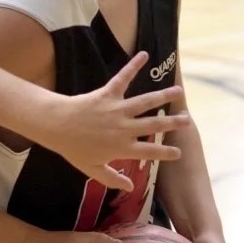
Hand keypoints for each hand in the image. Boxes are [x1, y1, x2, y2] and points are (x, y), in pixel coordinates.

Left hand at [51, 51, 188, 191]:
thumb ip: (112, 178)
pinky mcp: (108, 93)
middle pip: (153, 126)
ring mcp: (118, 110)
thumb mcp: (92, 169)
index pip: (149, 152)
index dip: (165, 153)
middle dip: (172, 123)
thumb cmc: (73, 149)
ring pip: (145, 102)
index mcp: (121, 148)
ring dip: (163, 96)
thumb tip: (128, 188)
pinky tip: (144, 55)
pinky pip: (123, 78)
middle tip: (187, 120)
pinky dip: (133, 66)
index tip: (179, 153)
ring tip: (179, 91)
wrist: (56, 126)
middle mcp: (124, 128)